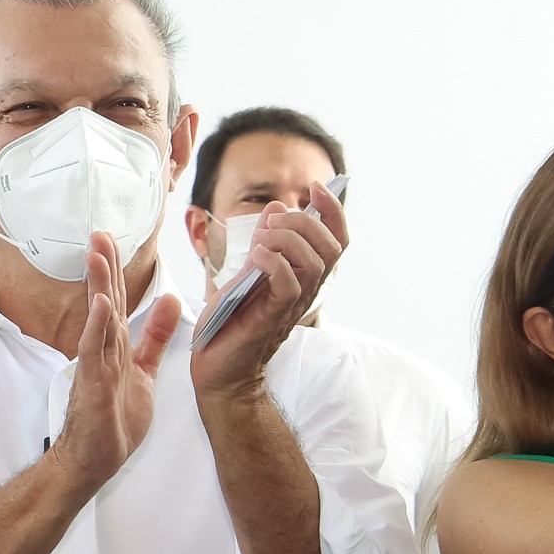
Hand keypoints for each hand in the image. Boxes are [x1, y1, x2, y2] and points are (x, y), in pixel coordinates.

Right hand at [45, 231, 184, 497]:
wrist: (95, 460)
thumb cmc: (114, 419)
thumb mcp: (143, 370)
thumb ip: (155, 337)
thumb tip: (169, 301)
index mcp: (116, 346)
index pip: (117, 300)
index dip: (116, 270)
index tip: (111, 240)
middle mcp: (103, 350)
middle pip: (105, 301)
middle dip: (104, 267)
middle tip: (99, 233)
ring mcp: (96, 365)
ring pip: (98, 319)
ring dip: (98, 286)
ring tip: (97, 255)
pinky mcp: (93, 384)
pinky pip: (96, 351)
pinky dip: (98, 327)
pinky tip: (101, 305)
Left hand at [192, 183, 346, 399]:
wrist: (218, 367)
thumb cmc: (231, 321)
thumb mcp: (246, 270)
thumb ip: (263, 241)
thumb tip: (277, 206)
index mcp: (303, 276)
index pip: (335, 239)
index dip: (333, 210)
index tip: (315, 186)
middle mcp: (304, 290)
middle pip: (330, 247)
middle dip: (305, 220)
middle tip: (273, 220)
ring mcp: (290, 305)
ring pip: (313, 262)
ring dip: (287, 239)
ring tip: (261, 239)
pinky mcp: (271, 318)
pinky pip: (288, 284)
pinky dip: (274, 262)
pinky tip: (255, 257)